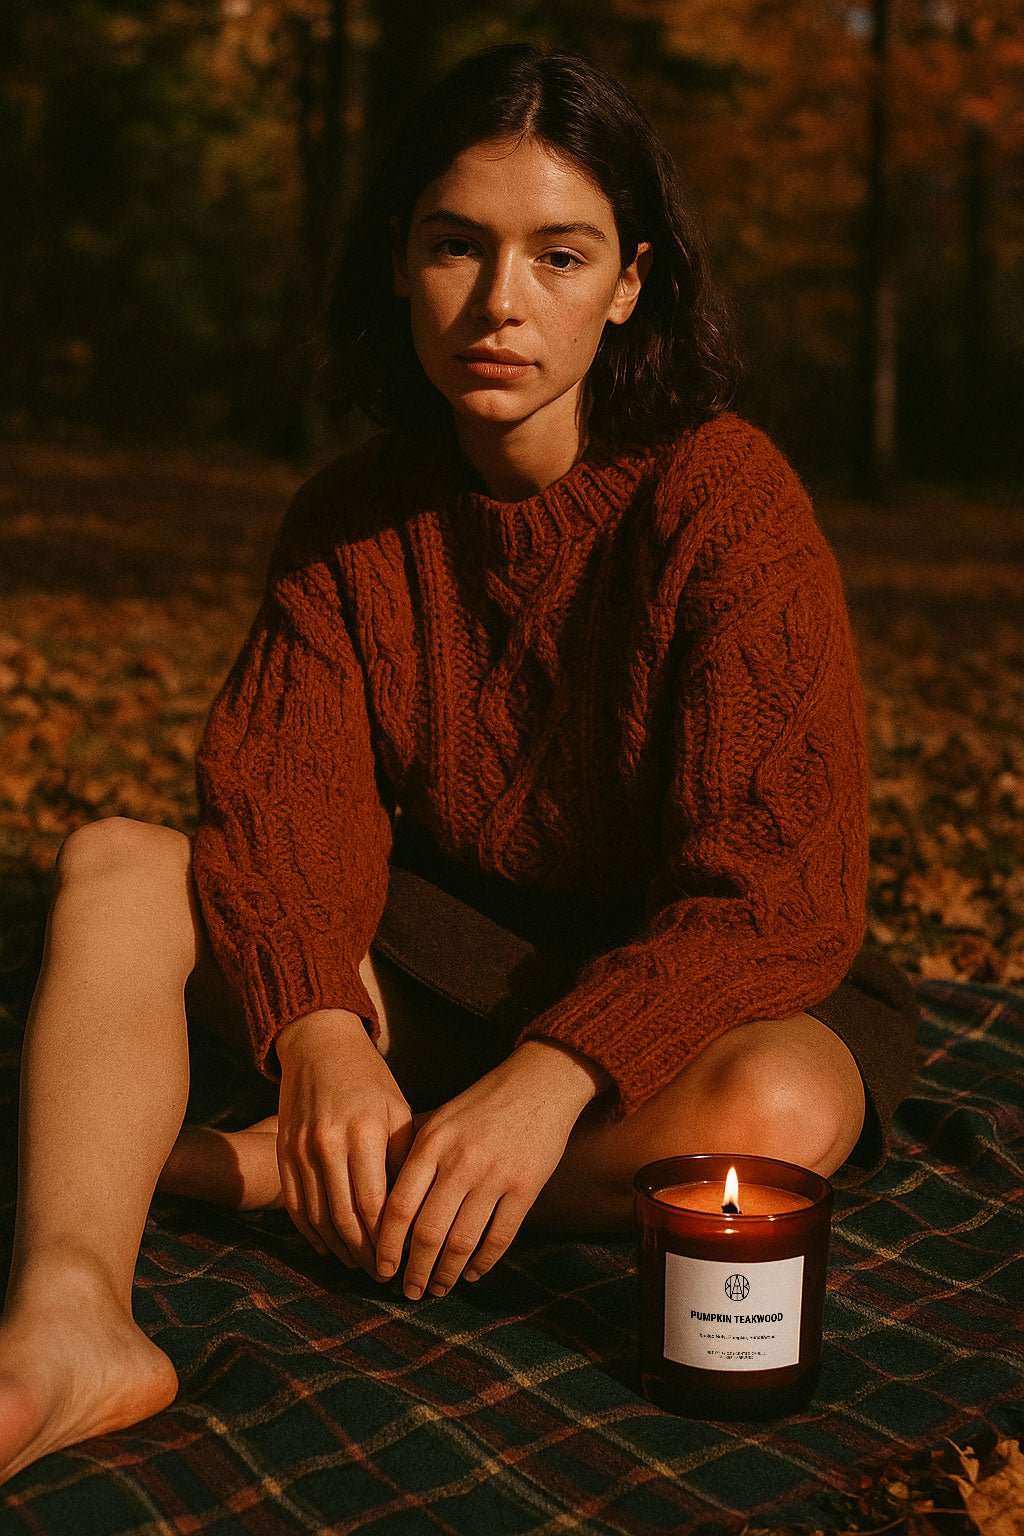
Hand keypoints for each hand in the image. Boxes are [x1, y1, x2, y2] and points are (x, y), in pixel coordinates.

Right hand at [274, 1009, 416, 1274]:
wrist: (319, 1045)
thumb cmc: (370, 1079)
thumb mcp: (398, 1111)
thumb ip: (403, 1159)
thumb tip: (414, 1213)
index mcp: (363, 1132)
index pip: (375, 1204)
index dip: (387, 1241)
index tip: (401, 1262)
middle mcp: (328, 1144)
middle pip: (346, 1218)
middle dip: (365, 1253)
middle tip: (382, 1274)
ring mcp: (300, 1150)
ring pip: (318, 1218)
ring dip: (339, 1249)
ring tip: (359, 1265)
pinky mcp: (283, 1153)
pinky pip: (295, 1205)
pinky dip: (312, 1233)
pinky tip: (329, 1247)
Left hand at [373, 1047, 589, 1299]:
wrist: (539, 1082)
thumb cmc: (482, 1103)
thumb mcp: (439, 1117)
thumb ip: (412, 1153)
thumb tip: (381, 1199)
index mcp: (431, 1144)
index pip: (398, 1207)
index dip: (387, 1246)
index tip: (381, 1269)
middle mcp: (459, 1162)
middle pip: (427, 1233)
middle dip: (415, 1271)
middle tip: (409, 1292)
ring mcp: (494, 1176)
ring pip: (462, 1242)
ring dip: (446, 1274)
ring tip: (437, 1289)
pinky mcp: (526, 1187)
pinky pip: (500, 1238)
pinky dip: (483, 1263)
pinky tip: (472, 1273)